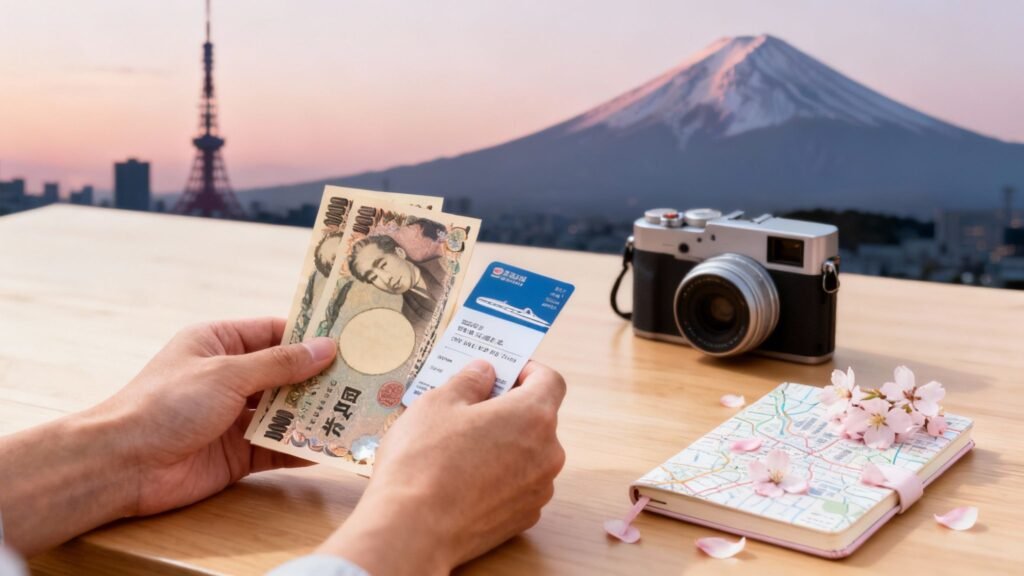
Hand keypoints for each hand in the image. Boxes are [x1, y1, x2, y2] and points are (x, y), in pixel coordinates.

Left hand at [106, 318, 336, 514]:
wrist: (123, 464)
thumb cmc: (165, 403)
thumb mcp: (227, 373)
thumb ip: (279, 364)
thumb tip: (326, 348)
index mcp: (218, 343)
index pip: (274, 333)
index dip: (310, 336)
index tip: (350, 339)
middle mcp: (229, 377)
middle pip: (285, 373)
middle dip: (320, 377)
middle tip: (365, 378)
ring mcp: (234, 416)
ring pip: (285, 411)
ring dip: (315, 413)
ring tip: (357, 410)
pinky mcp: (237, 453)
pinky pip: (277, 446)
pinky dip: (301, 447)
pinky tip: (330, 446)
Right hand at [318, 359, 566, 574]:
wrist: (413, 530)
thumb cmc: (424, 462)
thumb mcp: (438, 403)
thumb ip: (469, 381)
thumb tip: (484, 373)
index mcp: (533, 416)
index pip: (550, 381)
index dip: (527, 370)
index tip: (502, 372)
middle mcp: (547, 453)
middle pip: (538, 418)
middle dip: (508, 409)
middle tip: (470, 408)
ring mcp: (538, 489)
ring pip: (528, 454)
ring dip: (505, 444)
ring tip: (461, 447)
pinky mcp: (524, 518)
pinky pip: (518, 485)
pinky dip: (500, 476)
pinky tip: (465, 479)